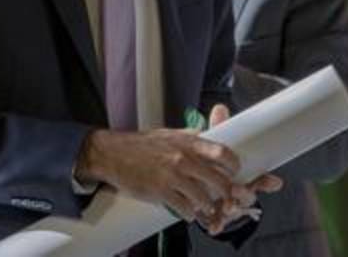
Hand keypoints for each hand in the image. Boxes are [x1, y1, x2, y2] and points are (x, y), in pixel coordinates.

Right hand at [75, 105, 247, 222]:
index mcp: (188, 143)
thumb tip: (204, 135)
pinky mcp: (160, 192)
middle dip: (226, 191)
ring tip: (206, 207)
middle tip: (226, 196)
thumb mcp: (169, 134)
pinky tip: (189, 213)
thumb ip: (189, 136)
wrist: (113, 154)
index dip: (233, 164)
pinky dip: (189, 213)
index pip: (222, 153)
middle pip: (217, 179)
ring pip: (202, 197)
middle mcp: (183, 159)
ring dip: (207, 205)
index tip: (234, 170)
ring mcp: (172, 177)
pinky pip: (183, 207)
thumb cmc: (140, 144)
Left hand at [192, 105, 283, 234]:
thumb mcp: (214, 146)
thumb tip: (220, 109)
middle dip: (246, 194)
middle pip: (249, 195)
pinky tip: (213, 226)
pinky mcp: (215, 216)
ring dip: (233, 209)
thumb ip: (220, 130)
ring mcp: (228, 205)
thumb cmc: (210, 163)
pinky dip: (216, 225)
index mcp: (244, 175)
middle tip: (239, 190)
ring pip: (235, 209)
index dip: (268, 181)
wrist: (193, 183)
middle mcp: (239, 191)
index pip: (261, 178)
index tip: (274, 182)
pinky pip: (218, 222)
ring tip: (227, 207)